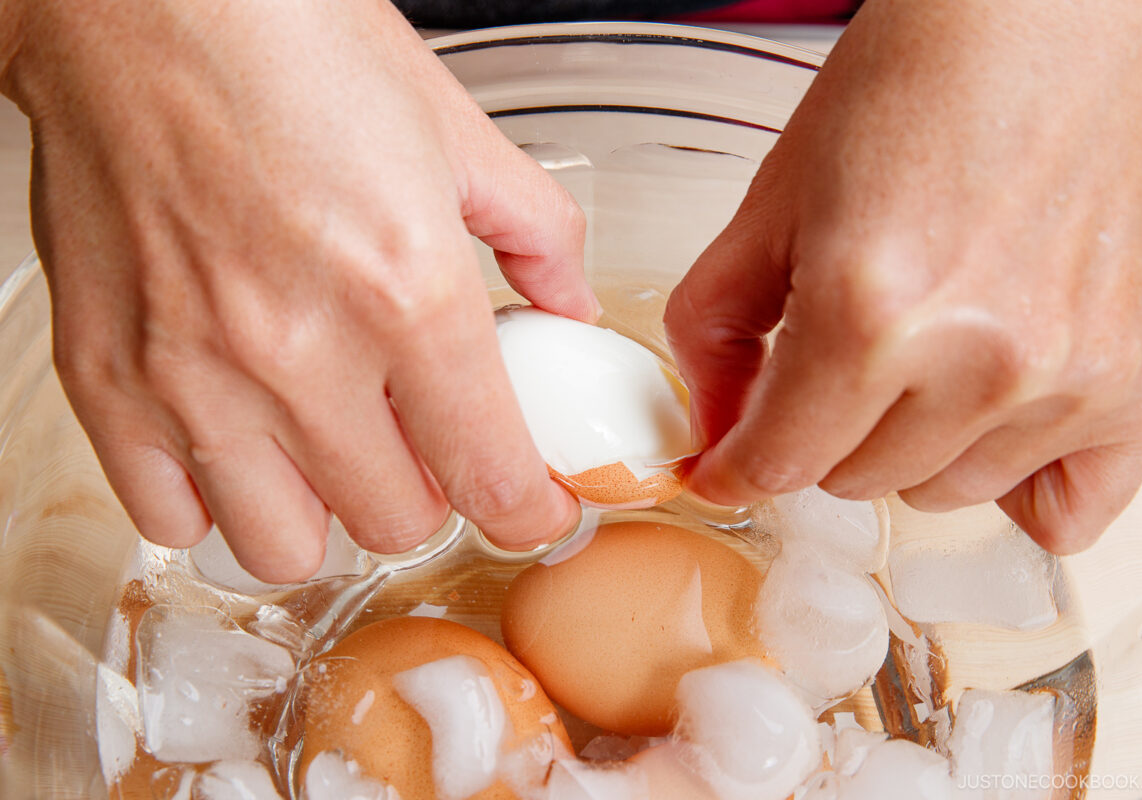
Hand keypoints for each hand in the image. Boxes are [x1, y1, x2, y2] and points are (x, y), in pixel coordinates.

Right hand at [4, 0, 594, 580]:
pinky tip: (237, 441)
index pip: (491, 477)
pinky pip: (171, 520)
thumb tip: (568, 306)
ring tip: (328, 450)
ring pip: (285, 549)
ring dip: (326, 515)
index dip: (530, 514)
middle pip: (395, 524)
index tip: (532, 510)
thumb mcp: (456, 131)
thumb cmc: (293, 45)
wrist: (140, 0)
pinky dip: (216, 501)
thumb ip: (537, 234)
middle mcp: (299, 352)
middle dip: (430, 495)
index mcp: (407, 290)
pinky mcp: (105, 379)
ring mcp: (191, 376)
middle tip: (424, 443)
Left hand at [665, 0, 1141, 552]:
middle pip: (855, 481)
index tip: (731, 468)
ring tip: (927, 350)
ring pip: (943, 493)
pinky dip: (1017, 484)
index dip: (738, 469)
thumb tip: (717, 430)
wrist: (1054, 18)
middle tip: (841, 355)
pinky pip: (1067, 514)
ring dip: (912, 447)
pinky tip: (995, 424)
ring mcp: (1072, 378)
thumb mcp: (774, 201)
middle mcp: (979, 361)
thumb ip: (716, 330)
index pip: (778, 463)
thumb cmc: (919, 82)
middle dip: (824, 432)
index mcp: (868, 312)